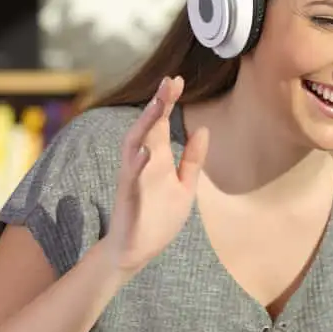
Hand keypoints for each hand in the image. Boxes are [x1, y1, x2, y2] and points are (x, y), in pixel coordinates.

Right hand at [104, 76, 208, 277]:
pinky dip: (138, 164)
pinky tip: (148, 151)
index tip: (178, 80)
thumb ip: (192, 160)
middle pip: (147, 127)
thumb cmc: (157, 218)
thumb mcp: (184, 187)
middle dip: (158, 103)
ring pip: (135, 146)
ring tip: (158, 104)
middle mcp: (142, 164)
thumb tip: (203, 130)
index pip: (160, 124)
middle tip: (170, 81)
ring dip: (146, 125)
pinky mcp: (129, 199)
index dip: (167, 102)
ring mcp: (133, 180)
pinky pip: (132, 179)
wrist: (134, 251)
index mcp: (157, 160)